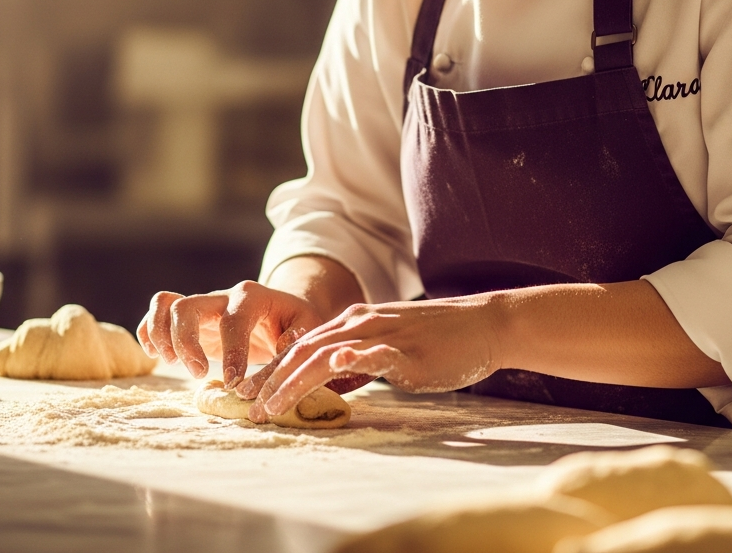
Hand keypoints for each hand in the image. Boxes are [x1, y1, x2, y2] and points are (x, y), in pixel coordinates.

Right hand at [137, 280, 322, 386]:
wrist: (284, 311)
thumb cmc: (297, 322)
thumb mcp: (308, 326)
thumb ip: (297, 337)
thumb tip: (283, 347)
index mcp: (252, 297)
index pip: (235, 319)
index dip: (232, 351)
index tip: (235, 382)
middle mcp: (223, 297)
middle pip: (187, 306)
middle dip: (185, 342)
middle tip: (198, 373)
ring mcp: (203, 306)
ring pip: (166, 305)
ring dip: (161, 337)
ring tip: (174, 364)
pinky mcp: (190, 319)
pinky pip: (157, 313)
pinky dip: (149, 332)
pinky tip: (156, 356)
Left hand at [236, 295, 501, 422]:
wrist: (481, 325)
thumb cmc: (438, 340)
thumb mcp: (389, 347)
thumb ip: (359, 360)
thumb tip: (332, 380)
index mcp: (355, 321)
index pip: (303, 345)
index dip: (274, 370)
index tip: (251, 397)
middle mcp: (362, 322)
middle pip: (304, 350)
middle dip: (273, 381)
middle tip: (249, 410)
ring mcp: (383, 333)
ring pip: (327, 353)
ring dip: (295, 380)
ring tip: (273, 405)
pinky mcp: (407, 350)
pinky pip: (375, 352)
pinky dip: (352, 357)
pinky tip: (336, 364)